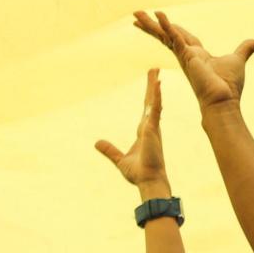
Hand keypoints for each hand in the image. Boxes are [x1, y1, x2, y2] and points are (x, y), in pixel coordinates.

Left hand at [95, 70, 170, 194]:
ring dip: (155, 86)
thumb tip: (97, 143)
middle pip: (152, 102)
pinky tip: (157, 85)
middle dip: (153, 86)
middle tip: (154, 71)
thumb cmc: (139, 173)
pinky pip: (155, 109)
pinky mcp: (153, 129)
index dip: (150, 98)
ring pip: (154, 102)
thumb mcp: (120, 160)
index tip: (153, 86)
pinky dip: (156, 97)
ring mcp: (153, 127)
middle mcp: (151, 127)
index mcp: (145, 132)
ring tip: (156, 72)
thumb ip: (110, 150)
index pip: (147, 110)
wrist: (148, 181)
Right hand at [133, 10, 253, 108]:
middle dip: (151, 25)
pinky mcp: (187, 56)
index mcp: (196, 54)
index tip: (159, 20)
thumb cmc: (230, 85)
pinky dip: (167, 25)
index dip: (170, 28)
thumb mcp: (239, 59)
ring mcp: (184, 55)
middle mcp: (187, 54)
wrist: (224, 100)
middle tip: (136, 16)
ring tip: (135, 14)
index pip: (180, 37)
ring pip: (164, 34)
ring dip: (150, 23)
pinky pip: (174, 36)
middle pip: (166, 34)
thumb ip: (249, 48)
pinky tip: (158, 15)